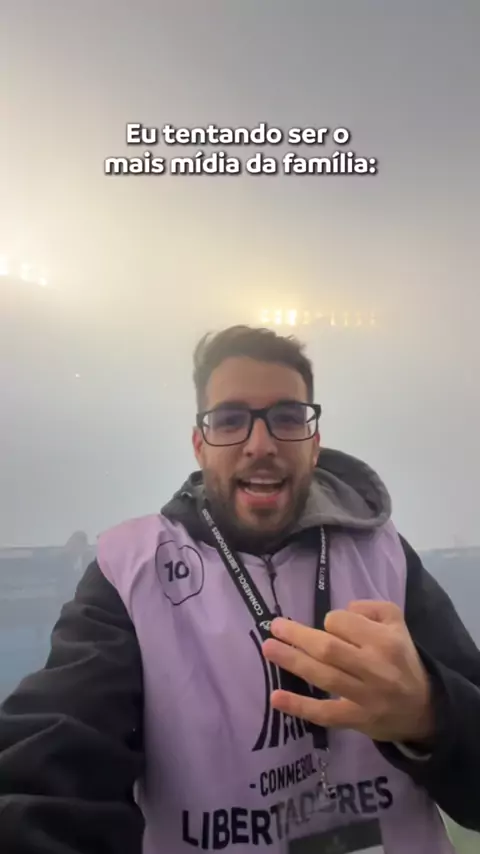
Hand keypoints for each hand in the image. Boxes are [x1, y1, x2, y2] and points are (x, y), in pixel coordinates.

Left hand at [262, 601, 434, 743]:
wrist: (423, 707)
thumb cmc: (402, 658)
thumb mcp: (397, 622)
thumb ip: (370, 608)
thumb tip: (342, 610)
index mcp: (385, 640)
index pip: (343, 623)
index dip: (330, 621)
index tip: (330, 626)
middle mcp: (375, 667)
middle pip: (328, 649)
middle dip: (298, 637)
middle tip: (274, 627)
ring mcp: (365, 696)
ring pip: (323, 677)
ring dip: (292, 662)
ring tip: (269, 649)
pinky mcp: (356, 720)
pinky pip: (324, 713)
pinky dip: (299, 706)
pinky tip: (276, 697)